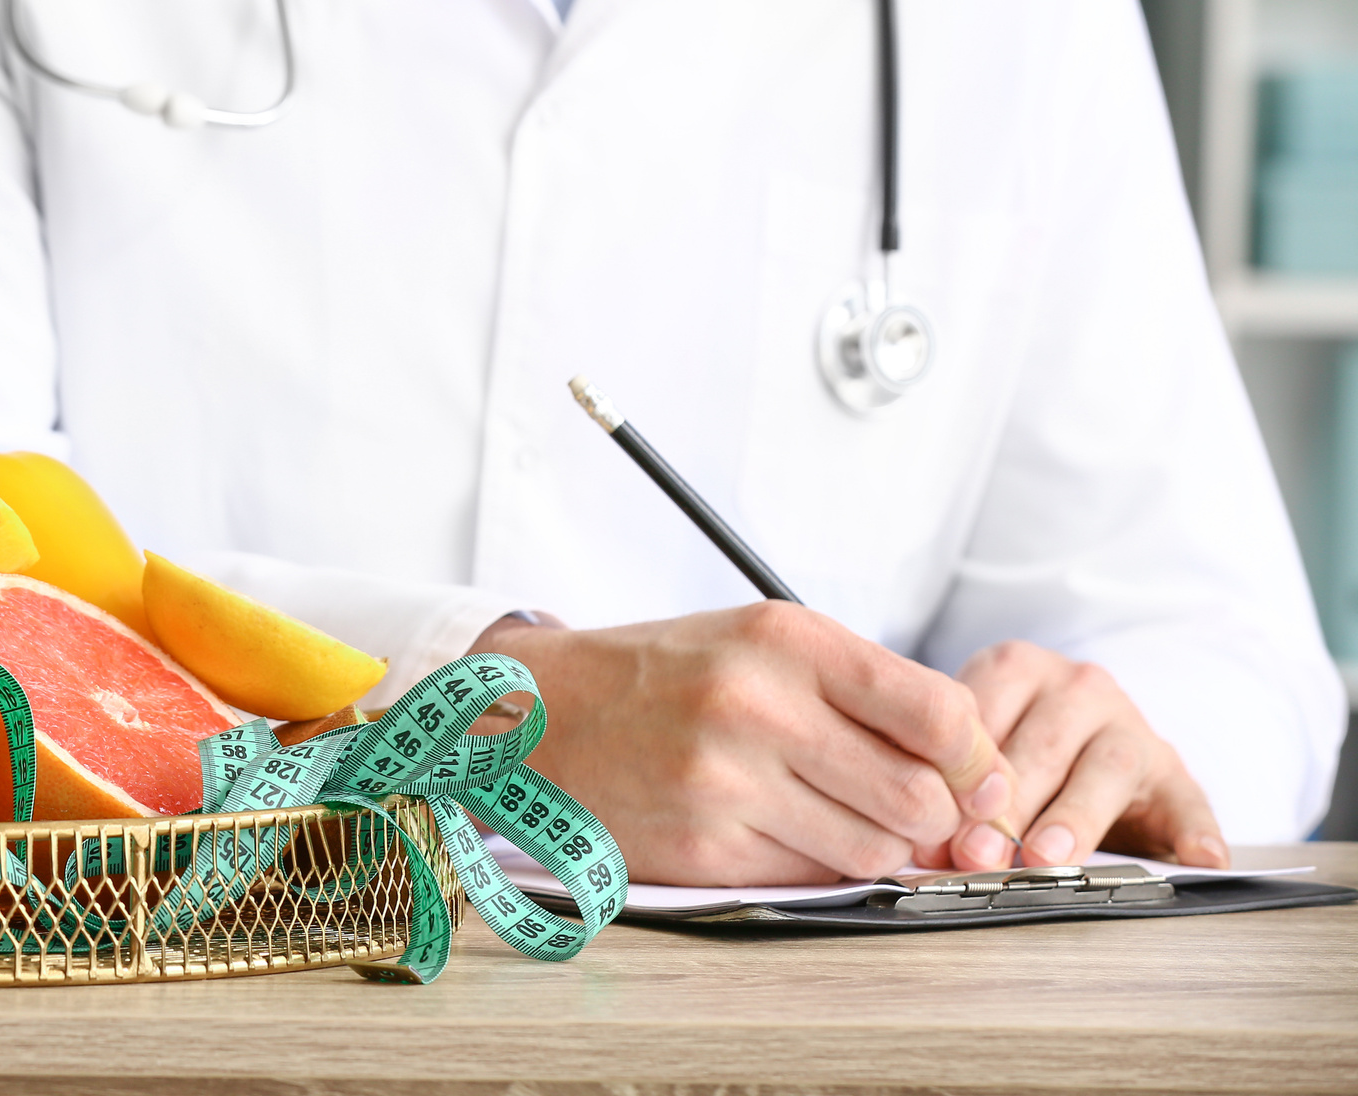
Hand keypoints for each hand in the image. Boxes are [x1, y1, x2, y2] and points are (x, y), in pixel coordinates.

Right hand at [472, 604, 1016, 884]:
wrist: (541, 713)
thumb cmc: (666, 676)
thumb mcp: (761, 642)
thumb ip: (867, 692)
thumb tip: (975, 776)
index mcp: (784, 639)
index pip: (941, 713)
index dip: (977, 760)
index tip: (975, 777)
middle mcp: (756, 705)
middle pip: (919, 797)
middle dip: (934, 817)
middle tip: (912, 811)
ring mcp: (725, 782)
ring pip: (873, 850)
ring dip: (876, 846)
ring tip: (835, 815)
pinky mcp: (703, 847)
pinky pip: (810, 877)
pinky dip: (815, 864)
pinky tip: (782, 831)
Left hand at [948, 641, 1225, 870]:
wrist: (1090, 745)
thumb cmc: (1016, 749)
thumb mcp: (979, 748)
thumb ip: (951, 782)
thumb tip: (922, 845)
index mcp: (1018, 669)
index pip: (984, 711)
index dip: (957, 771)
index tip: (935, 821)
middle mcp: (1078, 688)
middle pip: (1043, 743)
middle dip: (1007, 804)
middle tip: (979, 852)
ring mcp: (1132, 727)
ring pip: (1108, 767)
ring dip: (1075, 818)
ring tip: (1048, 858)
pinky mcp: (1177, 774)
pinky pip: (1190, 801)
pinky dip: (1194, 830)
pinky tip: (1195, 858)